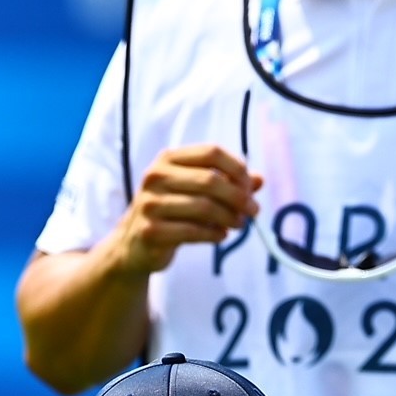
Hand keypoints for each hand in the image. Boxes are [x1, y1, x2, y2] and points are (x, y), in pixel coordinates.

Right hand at [108, 145, 261, 274]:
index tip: (250, 186)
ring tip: (239, 225)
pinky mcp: (151, 231)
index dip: (237, 168)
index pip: (212, 152)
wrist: (135, 243)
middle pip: (211, 180)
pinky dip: (214, 234)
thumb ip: (227, 182)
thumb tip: (260, 179)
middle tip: (253, 211)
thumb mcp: (196, 191)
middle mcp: (156, 176)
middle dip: (239, 197)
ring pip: (204, 207)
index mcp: (169, 159)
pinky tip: (221, 236)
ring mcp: (150, 204)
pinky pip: (193, 231)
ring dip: (230, 218)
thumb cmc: (172, 211)